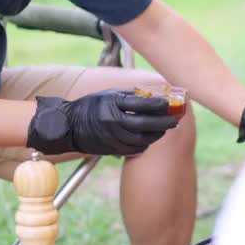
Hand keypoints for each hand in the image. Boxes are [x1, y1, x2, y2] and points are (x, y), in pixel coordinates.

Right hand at [27, 90, 178, 156]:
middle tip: (174, 121)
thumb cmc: (92, 106)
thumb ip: (131, 96)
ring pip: (141, 139)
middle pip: (144, 124)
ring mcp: (111, 137)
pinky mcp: (111, 149)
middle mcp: (112, 121)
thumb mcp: (109, 95)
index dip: (158, 105)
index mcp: (112, 103)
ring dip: (156, 135)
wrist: (69, 126)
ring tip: (164, 129)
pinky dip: (145, 143)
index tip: (169, 104)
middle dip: (162, 123)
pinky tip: (150, 138)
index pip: (141, 104)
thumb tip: (155, 96)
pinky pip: (134, 149)